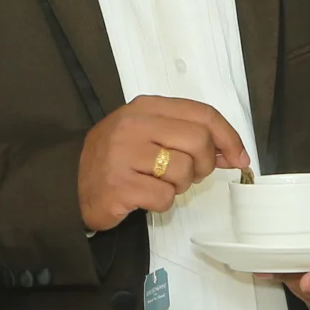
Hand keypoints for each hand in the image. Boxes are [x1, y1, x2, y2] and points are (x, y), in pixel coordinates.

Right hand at [77, 97, 251, 230]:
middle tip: (190, 175)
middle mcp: (134, 126)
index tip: (239, 157)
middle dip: (204, 165)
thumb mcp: (149, 134)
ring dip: (180, 185)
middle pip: (199, 142)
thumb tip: (232, 152)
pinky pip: (165, 197)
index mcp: (145, 107)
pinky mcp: (119, 186)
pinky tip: (144, 196)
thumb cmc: (117, 159)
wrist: (70, 183)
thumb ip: (188, 135)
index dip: (229, 137)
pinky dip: (162, 202)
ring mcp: (123, 155)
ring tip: (158, 183)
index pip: (202, 114)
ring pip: (184, 171)